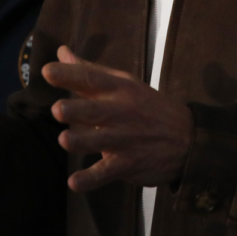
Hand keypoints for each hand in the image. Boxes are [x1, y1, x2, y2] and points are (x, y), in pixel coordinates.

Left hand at [43, 46, 193, 192]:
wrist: (188, 139)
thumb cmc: (148, 107)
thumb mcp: (125, 83)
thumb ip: (90, 71)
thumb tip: (61, 52)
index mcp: (119, 89)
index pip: (92, 79)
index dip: (69, 75)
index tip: (48, 72)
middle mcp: (122, 112)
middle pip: (95, 110)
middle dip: (76, 110)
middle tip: (58, 110)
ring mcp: (125, 140)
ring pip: (100, 141)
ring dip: (82, 141)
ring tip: (64, 140)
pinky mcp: (128, 164)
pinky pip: (107, 173)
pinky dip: (91, 179)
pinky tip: (74, 183)